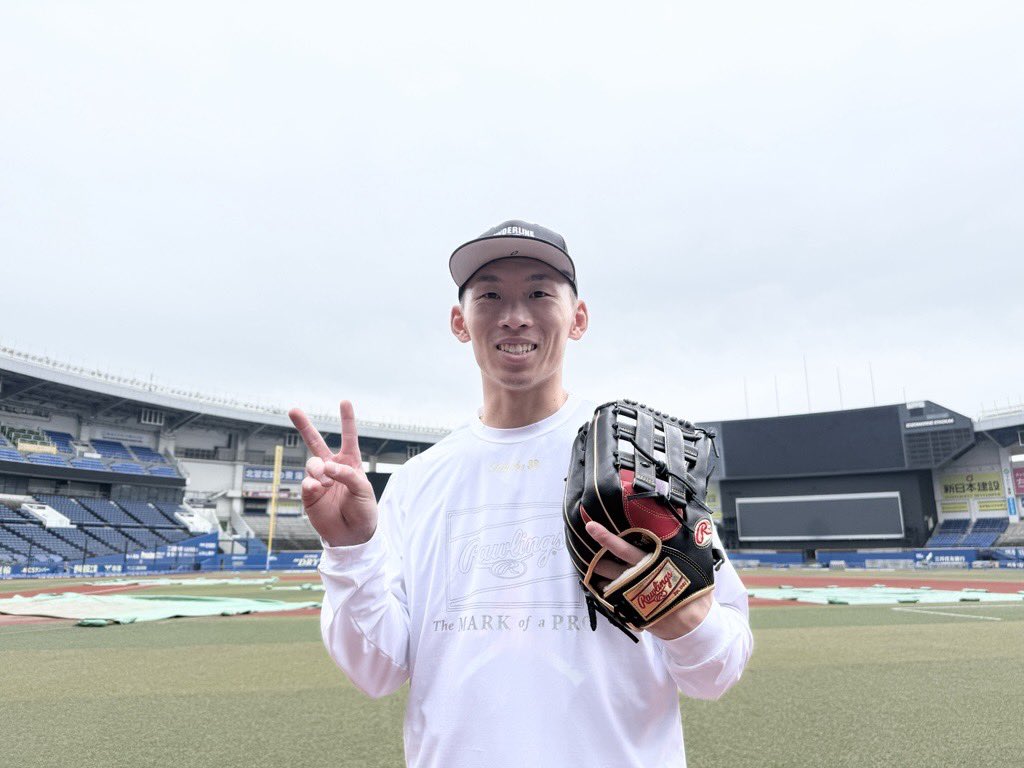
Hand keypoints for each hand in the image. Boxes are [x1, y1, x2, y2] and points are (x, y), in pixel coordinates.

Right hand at [288, 400, 377, 546]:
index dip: (347, 420)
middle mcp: (332, 468)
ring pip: (311, 463)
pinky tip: (318, 489)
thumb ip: (347, 475)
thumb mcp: (363, 490)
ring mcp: (319, 480)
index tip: (344, 401)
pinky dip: (312, 484)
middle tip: (293, 409)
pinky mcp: (309, 494)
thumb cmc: (363, 510)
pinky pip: (306, 483)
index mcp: (350, 463)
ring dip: (318, 469)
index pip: (349, 438)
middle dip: (304, 426)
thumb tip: (326, 467)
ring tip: (325, 481)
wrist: (352, 535)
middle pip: (315, 443)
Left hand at [585, 520, 712, 640]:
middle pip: (606, 564)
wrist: (692, 625)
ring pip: (604, 580)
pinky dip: (607, 589)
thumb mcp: (692, 563)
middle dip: (595, 557)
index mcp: (650, 564)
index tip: (590, 526)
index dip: (605, 537)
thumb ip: (682, 543)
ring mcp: (629, 595)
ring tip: (601, 567)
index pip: (623, 548)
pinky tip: (610, 585)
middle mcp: (636, 578)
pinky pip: (608, 597)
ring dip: (600, 573)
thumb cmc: (692, 590)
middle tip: (588, 549)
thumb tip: (683, 516)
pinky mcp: (627, 609)